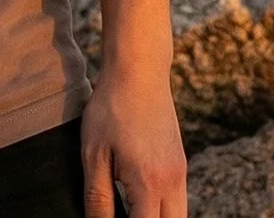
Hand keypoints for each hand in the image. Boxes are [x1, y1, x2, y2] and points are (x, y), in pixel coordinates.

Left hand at [79, 65, 187, 217]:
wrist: (139, 69)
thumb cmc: (111, 107)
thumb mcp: (93, 153)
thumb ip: (97, 198)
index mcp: (149, 184)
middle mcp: (172, 182)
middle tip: (125, 215)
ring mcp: (180, 172)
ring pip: (179, 216)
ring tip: (131, 210)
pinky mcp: (180, 161)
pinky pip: (178, 199)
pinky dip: (163, 208)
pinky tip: (140, 199)